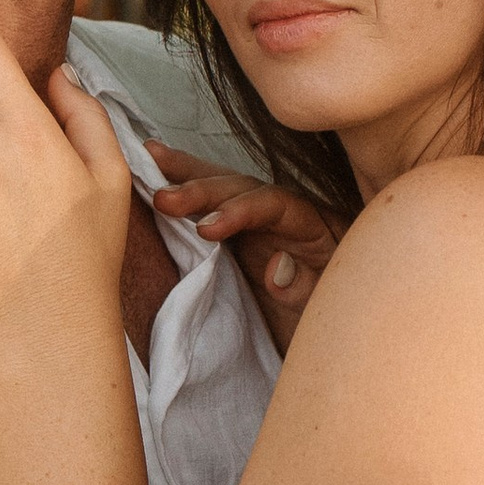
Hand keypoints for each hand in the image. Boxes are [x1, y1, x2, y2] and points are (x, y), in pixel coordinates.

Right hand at [146, 143, 339, 352]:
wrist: (333, 326)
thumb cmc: (335, 317)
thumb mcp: (327, 307)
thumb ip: (307, 286)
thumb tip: (276, 265)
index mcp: (313, 226)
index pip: (275, 205)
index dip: (240, 211)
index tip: (206, 227)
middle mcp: (284, 212)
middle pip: (242, 187)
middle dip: (202, 190)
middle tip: (162, 199)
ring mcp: (258, 218)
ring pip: (223, 184)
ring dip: (185, 172)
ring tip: (147, 158)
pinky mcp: (236, 230)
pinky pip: (209, 199)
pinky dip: (183, 178)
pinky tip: (156, 162)